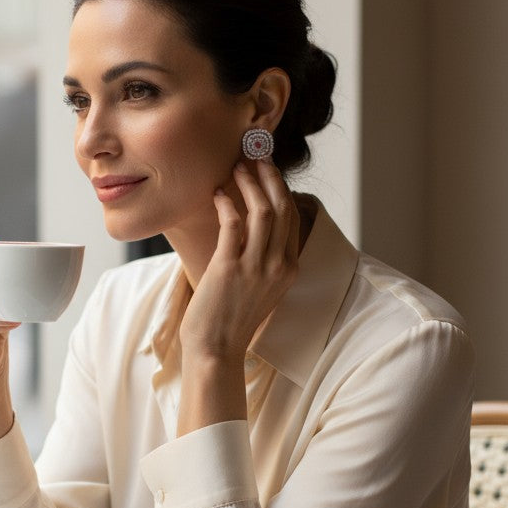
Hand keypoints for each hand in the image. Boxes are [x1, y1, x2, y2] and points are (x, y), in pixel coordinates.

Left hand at [179, 159, 299, 365]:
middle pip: (282, 207)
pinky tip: (217, 194)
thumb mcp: (258, 288)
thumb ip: (262, 260)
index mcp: (289, 269)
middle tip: (255, 156)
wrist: (216, 350)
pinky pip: (233, 225)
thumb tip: (249, 226)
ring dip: (249, 184)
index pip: (292, 218)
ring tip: (236, 167)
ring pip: (262, 211)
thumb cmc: (230, 320)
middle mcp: (278, 266)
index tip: (268, 169)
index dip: (281, 188)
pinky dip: (226, 204)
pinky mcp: (230, 269)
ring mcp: (256, 267)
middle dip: (270, 176)